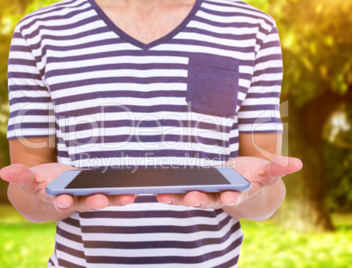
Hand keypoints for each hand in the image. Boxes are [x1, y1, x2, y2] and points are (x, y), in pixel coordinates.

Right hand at [0, 163, 136, 213]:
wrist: (52, 194)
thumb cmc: (41, 185)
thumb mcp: (29, 181)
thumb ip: (20, 176)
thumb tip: (3, 172)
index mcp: (55, 197)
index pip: (58, 199)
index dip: (61, 200)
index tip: (63, 200)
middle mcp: (73, 199)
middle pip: (83, 202)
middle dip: (91, 202)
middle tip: (100, 201)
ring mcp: (87, 196)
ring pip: (101, 199)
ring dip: (115, 199)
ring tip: (129, 196)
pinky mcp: (97, 191)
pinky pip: (111, 192)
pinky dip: (121, 193)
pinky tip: (135, 190)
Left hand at [156, 156, 302, 211]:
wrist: (240, 185)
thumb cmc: (253, 177)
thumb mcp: (267, 172)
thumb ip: (278, 168)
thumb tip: (297, 163)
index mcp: (239, 192)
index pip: (236, 196)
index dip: (233, 197)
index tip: (230, 197)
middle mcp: (220, 196)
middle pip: (209, 200)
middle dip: (200, 200)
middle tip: (190, 197)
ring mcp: (206, 194)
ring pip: (190, 198)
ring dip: (177, 198)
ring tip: (161, 195)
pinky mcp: (194, 188)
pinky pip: (180, 192)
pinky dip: (170, 192)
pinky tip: (156, 189)